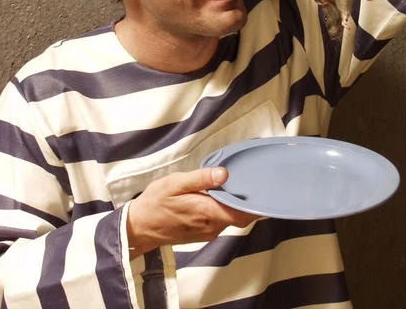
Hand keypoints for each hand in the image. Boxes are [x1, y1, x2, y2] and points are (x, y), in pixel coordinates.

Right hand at [126, 167, 256, 257]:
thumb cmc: (156, 202)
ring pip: (231, 219)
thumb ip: (201, 178)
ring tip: (241, 184)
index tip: (265, 191)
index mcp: (207, 212)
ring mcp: (207, 232)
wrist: (139, 226)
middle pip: (240, 217)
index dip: (256, 205)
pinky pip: (222, 221)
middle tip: (255, 181)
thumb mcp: (176, 183)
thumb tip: (224, 173)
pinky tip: (224, 195)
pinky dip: (227, 209)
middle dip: (248, 201)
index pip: (241, 214)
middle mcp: (211, 226)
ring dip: (237, 205)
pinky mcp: (203, 232)